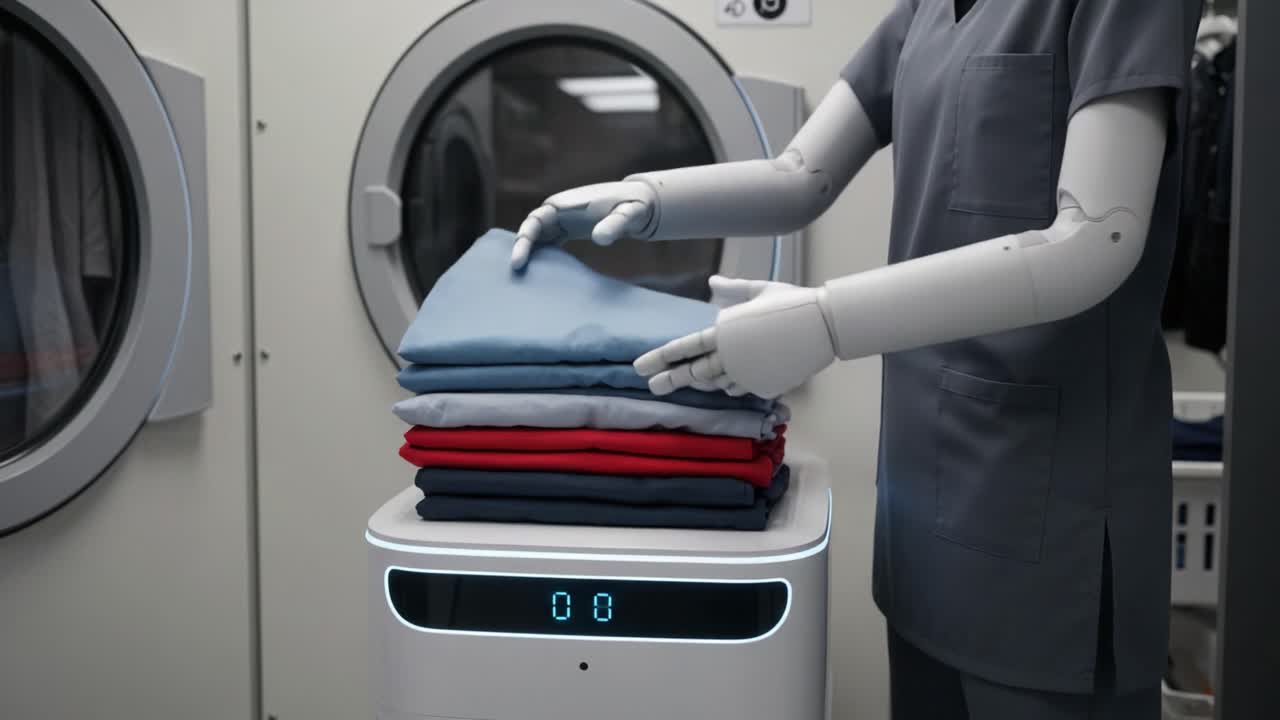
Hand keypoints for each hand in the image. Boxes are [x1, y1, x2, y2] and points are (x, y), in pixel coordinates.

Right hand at [510, 181, 656, 269]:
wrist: (640, 203)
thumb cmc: (632, 206)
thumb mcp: (627, 214)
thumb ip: (614, 225)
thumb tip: (599, 239)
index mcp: (565, 204)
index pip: (535, 220)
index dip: (524, 239)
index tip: (519, 260)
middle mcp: (558, 210)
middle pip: (530, 229)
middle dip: (521, 249)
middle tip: (516, 271)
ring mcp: (562, 219)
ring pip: (536, 236)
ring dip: (529, 253)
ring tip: (522, 276)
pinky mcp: (567, 229)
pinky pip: (547, 242)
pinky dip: (541, 255)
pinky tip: (540, 273)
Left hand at [633, 276, 836, 398]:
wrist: (825, 325)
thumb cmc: (793, 303)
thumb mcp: (760, 290)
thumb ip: (733, 289)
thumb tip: (712, 281)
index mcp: (724, 331)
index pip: (685, 348)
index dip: (660, 357)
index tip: (641, 366)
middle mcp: (731, 356)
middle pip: (694, 373)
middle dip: (671, 379)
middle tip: (652, 385)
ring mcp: (747, 375)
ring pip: (716, 383)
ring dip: (705, 381)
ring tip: (687, 380)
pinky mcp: (763, 387)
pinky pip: (738, 388)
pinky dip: (731, 385)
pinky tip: (727, 382)